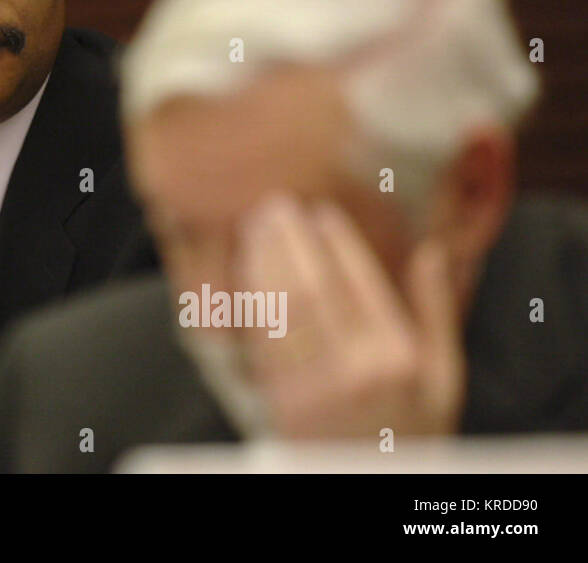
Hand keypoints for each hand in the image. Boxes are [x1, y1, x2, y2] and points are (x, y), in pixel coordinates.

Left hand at [237, 193, 464, 440]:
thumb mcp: (443, 377)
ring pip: (279, 309)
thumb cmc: (412, 429)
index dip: (337, 241)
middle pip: (311, 287)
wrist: (373, 485)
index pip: (359, 282)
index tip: (322, 211)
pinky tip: (247, 273)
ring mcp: (311, 387)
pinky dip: (251, 299)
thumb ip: (436, 312)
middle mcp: (352, 370)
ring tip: (256, 227)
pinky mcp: (280, 401)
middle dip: (290, 241)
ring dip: (263, 262)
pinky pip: (260, 339)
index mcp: (396, 357)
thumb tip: (431, 250)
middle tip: (277, 206)